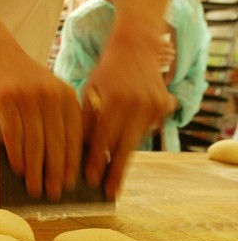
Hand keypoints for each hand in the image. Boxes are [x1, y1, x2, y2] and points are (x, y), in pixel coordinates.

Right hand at [0, 41, 81, 201]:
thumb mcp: (48, 95)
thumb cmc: (24, 83)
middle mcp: (51, 95)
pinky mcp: (6, 98)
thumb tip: (57, 164)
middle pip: (55, 142)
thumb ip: (56, 121)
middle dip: (54, 172)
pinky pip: (13, 133)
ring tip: (33, 187)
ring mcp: (28, 96)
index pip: (73, 136)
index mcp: (67, 96)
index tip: (70, 184)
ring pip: (34, 141)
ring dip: (34, 169)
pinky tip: (17, 169)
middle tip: (52, 193)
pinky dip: (16, 154)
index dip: (72, 162)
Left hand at [83, 30, 171, 199]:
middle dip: (114, 171)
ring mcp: (154, 105)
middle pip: (123, 146)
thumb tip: (76, 152)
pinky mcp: (164, 106)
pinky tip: (121, 157)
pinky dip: (132, 141)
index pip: (102, 137)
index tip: (90, 180)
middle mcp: (137, 104)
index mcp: (115, 100)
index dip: (96, 160)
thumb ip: (86, 120)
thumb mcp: (89, 92)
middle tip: (108, 192)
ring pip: (135, 141)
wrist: (136, 48)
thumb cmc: (105, 73)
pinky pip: (145, 131)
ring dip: (123, 161)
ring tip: (114, 183)